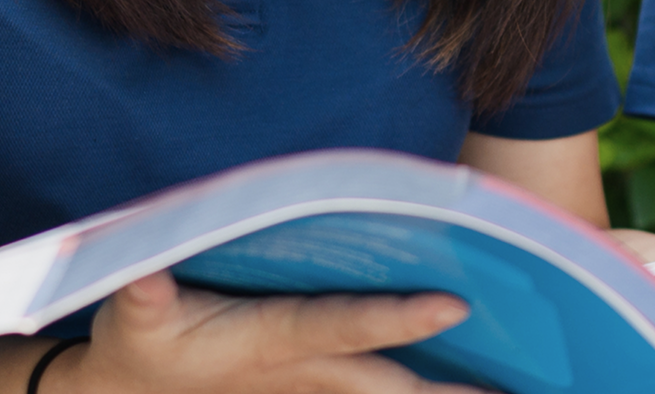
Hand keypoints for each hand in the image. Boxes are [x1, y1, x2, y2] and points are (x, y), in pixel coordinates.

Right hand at [58, 271, 485, 393]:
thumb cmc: (140, 347)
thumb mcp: (133, 320)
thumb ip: (143, 295)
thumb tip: (144, 273)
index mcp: (271, 343)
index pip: (342, 326)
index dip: (394, 319)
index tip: (451, 305)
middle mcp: (306, 372)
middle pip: (395, 384)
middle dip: (455, 390)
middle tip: (520, 386)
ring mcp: (314, 387)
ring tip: (520, 392)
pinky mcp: (315, 389)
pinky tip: (476, 392)